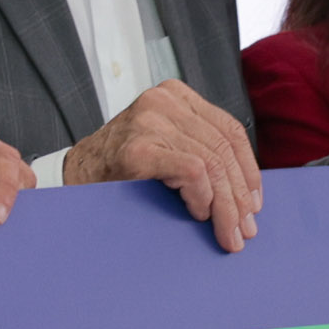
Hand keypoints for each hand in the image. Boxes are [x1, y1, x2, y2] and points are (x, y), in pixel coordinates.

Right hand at [63, 79, 262, 252]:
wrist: (74, 176)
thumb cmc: (120, 167)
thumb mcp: (165, 143)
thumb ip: (198, 148)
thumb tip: (246, 190)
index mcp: (175, 96)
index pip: (229, 129)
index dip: (249, 169)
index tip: (254, 201)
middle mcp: (163, 101)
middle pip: (223, 149)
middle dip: (239, 195)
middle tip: (245, 228)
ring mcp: (150, 122)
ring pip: (212, 164)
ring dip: (225, 206)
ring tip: (228, 233)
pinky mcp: (139, 149)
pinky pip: (192, 172)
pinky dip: (202, 198)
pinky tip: (198, 214)